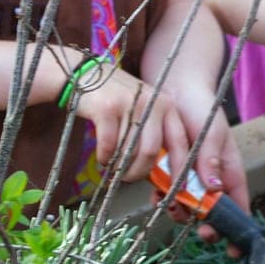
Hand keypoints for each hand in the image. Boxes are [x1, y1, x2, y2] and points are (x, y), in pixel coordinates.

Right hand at [74, 64, 188, 181]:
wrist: (83, 75)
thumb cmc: (117, 101)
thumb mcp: (144, 110)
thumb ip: (156, 134)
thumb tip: (163, 172)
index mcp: (166, 106)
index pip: (180, 142)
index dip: (179, 168)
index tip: (177, 188)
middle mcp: (152, 103)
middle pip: (151, 152)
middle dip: (139, 173)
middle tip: (128, 178)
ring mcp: (130, 104)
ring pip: (129, 151)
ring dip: (119, 167)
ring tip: (113, 168)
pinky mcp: (107, 108)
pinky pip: (109, 146)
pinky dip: (105, 158)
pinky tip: (102, 157)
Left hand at [166, 84, 248, 258]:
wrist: (176, 89)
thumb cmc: (202, 109)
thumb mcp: (212, 132)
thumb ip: (212, 159)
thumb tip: (215, 189)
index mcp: (229, 171)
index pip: (239, 205)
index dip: (239, 229)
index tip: (236, 248)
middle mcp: (211, 178)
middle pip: (212, 213)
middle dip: (207, 225)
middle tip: (201, 231)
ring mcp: (190, 176)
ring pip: (188, 206)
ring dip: (181, 212)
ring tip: (174, 205)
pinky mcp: (170, 171)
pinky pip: (167, 193)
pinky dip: (163, 198)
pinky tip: (157, 194)